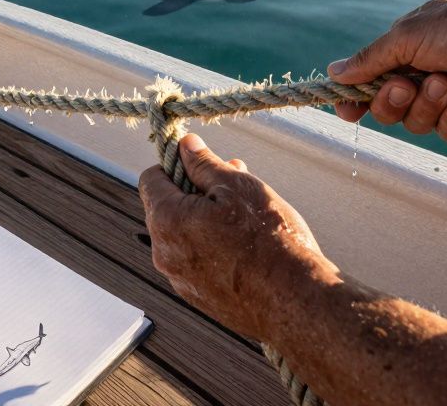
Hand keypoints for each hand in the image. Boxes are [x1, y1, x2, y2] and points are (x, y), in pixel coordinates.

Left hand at [138, 134, 329, 340]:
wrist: (295, 301)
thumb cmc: (268, 239)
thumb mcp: (237, 186)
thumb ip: (204, 164)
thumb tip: (186, 146)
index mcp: (166, 220)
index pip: (151, 179)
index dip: (175, 164)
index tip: (202, 163)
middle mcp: (164, 254)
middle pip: (168, 208)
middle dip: (196, 191)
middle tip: (234, 183)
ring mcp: (180, 280)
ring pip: (184, 236)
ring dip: (206, 219)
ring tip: (246, 214)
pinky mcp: (199, 299)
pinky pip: (197, 262)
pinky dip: (213, 248)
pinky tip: (246, 246)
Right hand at [327, 0, 446, 140]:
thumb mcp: (410, 36)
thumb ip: (370, 59)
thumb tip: (333, 72)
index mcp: (406, 51)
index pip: (369, 83)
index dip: (356, 100)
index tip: (347, 110)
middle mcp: (424, 75)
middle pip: (388, 110)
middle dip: (395, 101)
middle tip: (409, 84)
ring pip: (418, 124)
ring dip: (431, 105)